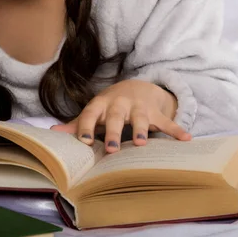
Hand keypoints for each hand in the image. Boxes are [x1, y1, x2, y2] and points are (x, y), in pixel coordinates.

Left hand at [50, 79, 190, 152]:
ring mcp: (139, 107)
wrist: (137, 86)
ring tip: (142, 143)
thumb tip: (51, 133)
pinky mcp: (156, 111)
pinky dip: (176, 130)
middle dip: (114, 132)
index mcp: (101, 104)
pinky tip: (186, 139)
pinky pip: (166, 121)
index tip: (83, 141)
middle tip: (112, 150)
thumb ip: (76, 123)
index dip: (86, 126)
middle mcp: (119, 103)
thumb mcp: (94, 112)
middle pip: (116, 117)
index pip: (91, 114)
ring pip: (140, 118)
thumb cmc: (110, 105)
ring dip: (142, 130)